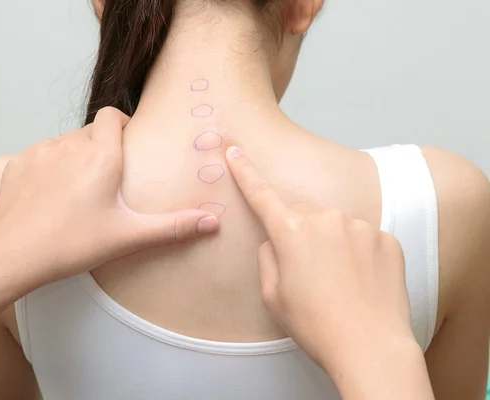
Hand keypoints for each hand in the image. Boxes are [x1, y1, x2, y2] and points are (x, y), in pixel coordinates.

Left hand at [0, 107, 219, 290]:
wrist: (12, 256)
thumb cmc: (73, 244)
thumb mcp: (128, 236)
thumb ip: (173, 226)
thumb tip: (213, 221)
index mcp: (101, 155)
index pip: (112, 116)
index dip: (121, 125)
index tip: (127, 148)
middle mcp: (69, 144)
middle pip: (90, 132)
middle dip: (100, 149)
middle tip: (106, 182)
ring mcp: (40, 152)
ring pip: (65, 144)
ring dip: (75, 159)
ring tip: (78, 192)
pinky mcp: (17, 163)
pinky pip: (41, 156)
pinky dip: (49, 169)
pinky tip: (51, 197)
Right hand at [224, 146, 413, 370]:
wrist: (370, 347)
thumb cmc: (316, 325)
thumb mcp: (273, 295)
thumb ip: (268, 256)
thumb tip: (276, 241)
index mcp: (292, 232)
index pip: (261, 194)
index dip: (245, 171)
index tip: (234, 150)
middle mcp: (326, 219)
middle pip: (303, 216)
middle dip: (300, 235)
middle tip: (308, 274)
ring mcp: (360, 227)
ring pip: (335, 227)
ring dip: (331, 246)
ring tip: (338, 283)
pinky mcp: (386, 238)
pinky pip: (362, 238)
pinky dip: (357, 255)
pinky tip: (359, 282)